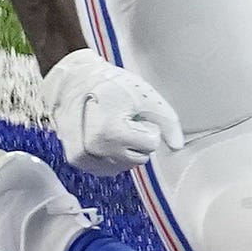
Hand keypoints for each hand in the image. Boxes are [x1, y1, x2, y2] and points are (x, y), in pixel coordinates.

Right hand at [39, 47, 183, 174]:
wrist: (73, 81)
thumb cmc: (110, 85)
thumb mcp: (146, 97)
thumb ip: (168, 122)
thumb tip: (178, 146)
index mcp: (110, 134)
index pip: (150, 144)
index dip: (147, 127)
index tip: (132, 114)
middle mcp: (93, 150)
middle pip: (139, 158)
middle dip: (137, 140)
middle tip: (122, 120)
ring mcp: (83, 158)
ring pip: (125, 166)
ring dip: (125, 149)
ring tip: (111, 125)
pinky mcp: (77, 161)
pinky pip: (109, 168)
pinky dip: (112, 155)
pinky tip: (104, 136)